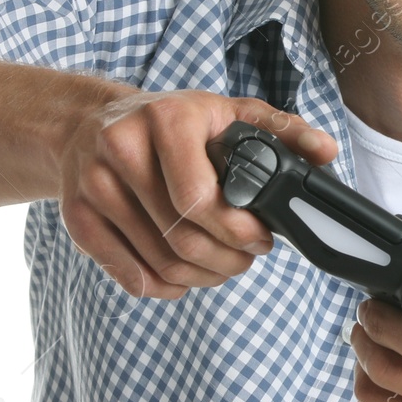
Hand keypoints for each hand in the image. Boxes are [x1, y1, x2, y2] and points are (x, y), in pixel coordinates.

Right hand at [57, 87, 336, 299]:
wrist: (90, 122)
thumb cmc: (171, 122)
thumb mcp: (227, 113)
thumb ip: (281, 131)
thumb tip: (326, 152)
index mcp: (167, 118)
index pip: (199, 199)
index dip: (238, 231)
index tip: (261, 240)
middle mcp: (122, 145)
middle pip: (181, 238)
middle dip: (226, 262)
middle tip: (245, 260)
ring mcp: (93, 182)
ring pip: (158, 263)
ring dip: (199, 279)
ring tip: (219, 269)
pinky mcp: (75, 215)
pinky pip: (126, 274)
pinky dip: (161, 288)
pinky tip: (180, 278)